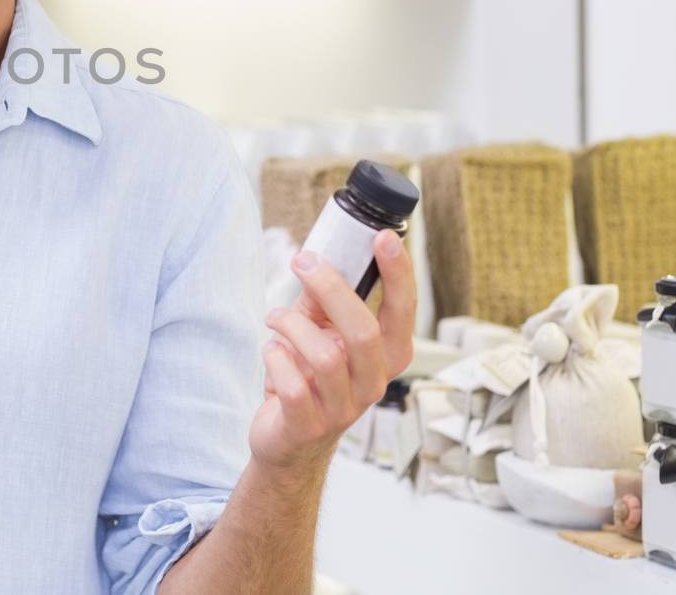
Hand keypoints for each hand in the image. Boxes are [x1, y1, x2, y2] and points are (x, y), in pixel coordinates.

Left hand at [248, 229, 416, 474]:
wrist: (287, 437)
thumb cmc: (307, 373)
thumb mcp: (318, 330)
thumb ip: (321, 298)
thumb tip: (316, 256)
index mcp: (386, 354)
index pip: (403, 311)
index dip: (398, 274)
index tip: (384, 237)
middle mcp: (374, 382)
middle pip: (364, 331)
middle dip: (331, 288)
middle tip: (302, 262)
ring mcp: (344, 408)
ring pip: (325, 357)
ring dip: (291, 326)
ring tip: (275, 318)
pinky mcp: (309, 426)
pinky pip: (293, 385)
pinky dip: (275, 359)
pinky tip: (271, 352)